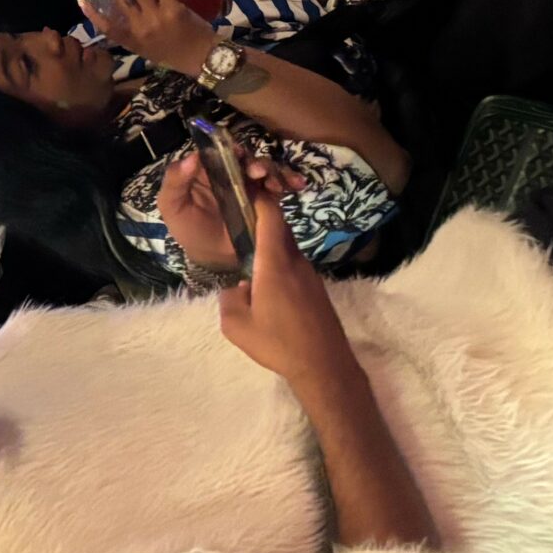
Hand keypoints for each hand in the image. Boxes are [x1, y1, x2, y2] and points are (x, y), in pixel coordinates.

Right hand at [75, 0, 216, 76]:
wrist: (203, 58)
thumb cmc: (176, 56)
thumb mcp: (149, 51)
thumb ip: (135, 36)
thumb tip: (127, 15)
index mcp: (132, 42)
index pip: (106, 26)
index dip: (91, 12)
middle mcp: (139, 28)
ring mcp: (155, 18)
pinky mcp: (172, 8)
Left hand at [157, 147, 296, 276]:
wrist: (215, 258)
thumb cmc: (191, 229)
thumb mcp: (173, 207)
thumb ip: (175, 182)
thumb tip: (191, 157)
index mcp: (204, 170)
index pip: (217, 150)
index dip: (226, 148)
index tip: (236, 153)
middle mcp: (229, 172)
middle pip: (244, 157)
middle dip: (254, 161)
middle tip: (257, 172)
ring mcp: (249, 183)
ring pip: (264, 168)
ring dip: (272, 170)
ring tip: (275, 184)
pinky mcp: (267, 196)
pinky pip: (280, 183)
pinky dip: (290, 179)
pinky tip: (296, 184)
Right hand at [216, 190, 355, 393]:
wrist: (323, 364)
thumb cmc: (278, 343)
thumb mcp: (237, 326)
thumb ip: (229, 300)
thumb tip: (236, 288)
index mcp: (274, 264)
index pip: (270, 218)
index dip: (259, 198)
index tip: (244, 188)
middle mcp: (295, 262)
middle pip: (279, 229)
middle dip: (260, 219)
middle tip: (237, 219)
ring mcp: (309, 274)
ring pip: (286, 248)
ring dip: (269, 245)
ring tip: (247, 255)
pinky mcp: (316, 289)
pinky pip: (293, 265)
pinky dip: (278, 263)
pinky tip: (266, 285)